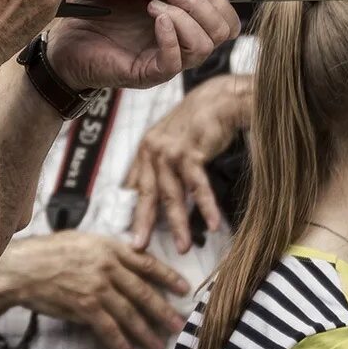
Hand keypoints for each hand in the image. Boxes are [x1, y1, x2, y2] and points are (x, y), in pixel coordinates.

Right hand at [0, 231, 189, 348]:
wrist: (25, 267)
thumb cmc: (50, 252)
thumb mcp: (84, 241)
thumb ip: (109, 252)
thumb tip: (131, 264)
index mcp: (110, 247)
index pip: (147, 262)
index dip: (168, 277)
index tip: (183, 288)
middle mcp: (108, 266)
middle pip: (144, 291)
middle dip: (163, 310)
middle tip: (178, 325)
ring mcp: (98, 287)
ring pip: (130, 313)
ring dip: (146, 332)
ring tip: (158, 345)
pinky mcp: (85, 306)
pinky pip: (109, 328)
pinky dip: (121, 343)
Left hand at [46, 0, 240, 89]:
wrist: (62, 42)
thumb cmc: (95, 9)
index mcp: (182, 12)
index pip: (226, 9)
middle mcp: (181, 35)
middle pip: (227, 28)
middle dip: (207, 4)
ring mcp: (167, 56)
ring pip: (207, 45)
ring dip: (187, 18)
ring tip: (157, 3)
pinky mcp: (148, 72)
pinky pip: (176, 62)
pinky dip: (170, 37)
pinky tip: (155, 18)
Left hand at [126, 74, 253, 252]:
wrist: (219, 99)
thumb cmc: (197, 124)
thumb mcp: (172, 144)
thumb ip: (161, 168)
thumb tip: (155, 198)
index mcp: (145, 151)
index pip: (135, 186)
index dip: (131, 211)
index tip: (128, 232)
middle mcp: (153, 150)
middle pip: (147, 194)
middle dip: (143, 223)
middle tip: (140, 248)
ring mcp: (170, 151)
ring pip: (172, 194)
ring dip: (179, 223)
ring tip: (183, 247)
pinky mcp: (191, 151)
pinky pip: (197, 185)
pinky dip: (206, 206)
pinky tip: (212, 225)